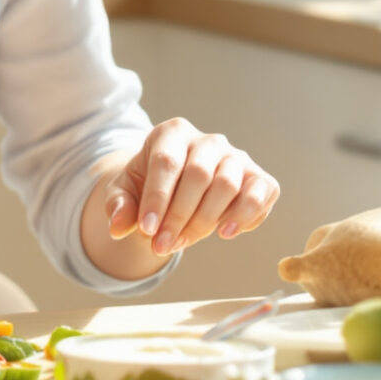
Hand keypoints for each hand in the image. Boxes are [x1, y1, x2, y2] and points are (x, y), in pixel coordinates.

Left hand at [100, 118, 278, 256]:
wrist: (175, 190)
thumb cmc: (148, 185)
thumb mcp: (124, 192)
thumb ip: (118, 205)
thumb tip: (118, 226)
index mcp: (172, 133)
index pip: (167, 162)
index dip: (157, 198)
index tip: (147, 230)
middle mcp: (208, 140)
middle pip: (198, 175)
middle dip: (178, 217)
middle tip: (162, 246)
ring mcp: (236, 157)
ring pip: (228, 185)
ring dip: (205, 221)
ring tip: (182, 242)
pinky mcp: (258, 177)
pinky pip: (262, 193)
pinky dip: (247, 215)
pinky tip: (225, 233)